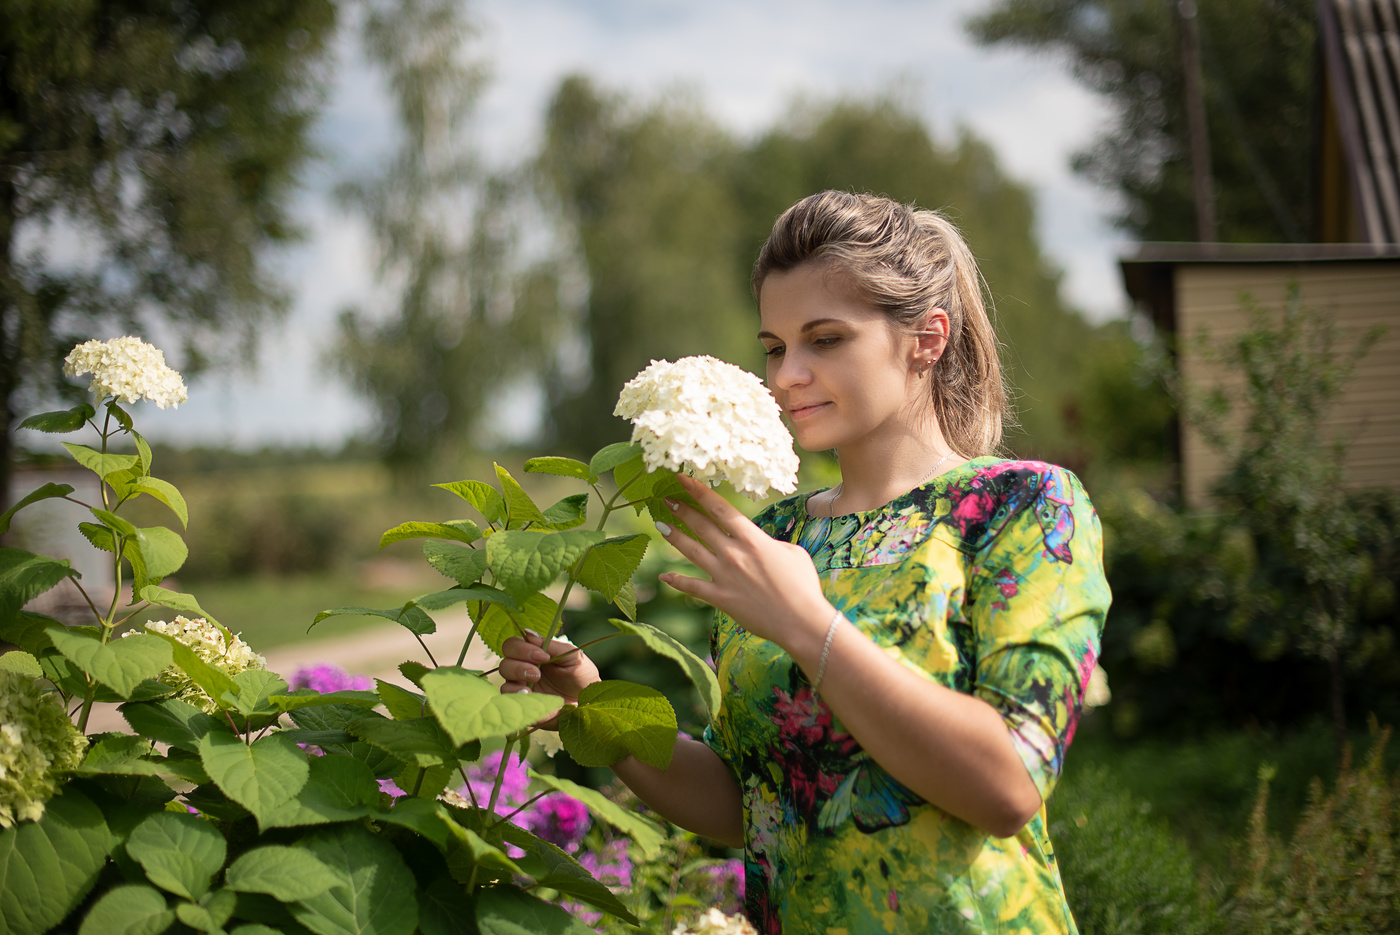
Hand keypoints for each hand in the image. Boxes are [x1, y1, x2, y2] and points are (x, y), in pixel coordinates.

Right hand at [499, 629, 600, 728]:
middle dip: (519, 665)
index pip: (513, 645)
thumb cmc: (582, 676)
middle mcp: (523, 670)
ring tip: (534, 685)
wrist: (589, 702)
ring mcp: (522, 689)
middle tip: (538, 674)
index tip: (544, 656)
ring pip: (505, 682)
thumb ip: (552, 646)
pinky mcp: (524, 706)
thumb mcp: (573, 657)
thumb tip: (528, 633)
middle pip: (505, 662)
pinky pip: (510, 700)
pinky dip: (517, 696)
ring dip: (517, 680)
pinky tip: (530, 696)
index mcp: (533, 655)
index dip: (523, 648)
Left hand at [656, 474, 833, 659]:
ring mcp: (724, 576)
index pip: (720, 508)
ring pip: (692, 551)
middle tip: (666, 499)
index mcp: (753, 539)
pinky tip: (664, 577)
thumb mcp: (792, 553)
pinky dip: (677, 581)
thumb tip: (758, 543)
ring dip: (674, 536)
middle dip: (682, 509)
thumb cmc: (802, 585)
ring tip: (660, 524)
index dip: (699, 492)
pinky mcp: (720, 598)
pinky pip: (693, 587)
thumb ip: (769, 543)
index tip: (683, 479)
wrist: (801, 622)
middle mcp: (734, 554)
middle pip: (701, 526)